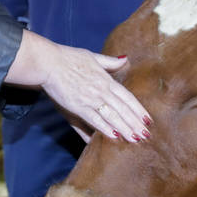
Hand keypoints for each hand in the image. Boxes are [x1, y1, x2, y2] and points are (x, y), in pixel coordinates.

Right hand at [5, 30, 150, 141]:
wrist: (48, 63)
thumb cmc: (68, 58)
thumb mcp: (92, 57)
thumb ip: (109, 62)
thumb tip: (125, 59)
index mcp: (106, 79)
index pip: (128, 97)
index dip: (139, 109)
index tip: (148, 120)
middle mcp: (101, 90)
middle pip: (123, 109)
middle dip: (135, 123)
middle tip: (146, 135)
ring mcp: (90, 99)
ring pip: (112, 116)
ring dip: (124, 129)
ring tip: (135, 139)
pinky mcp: (77, 106)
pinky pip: (94, 120)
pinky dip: (104, 129)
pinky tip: (114, 137)